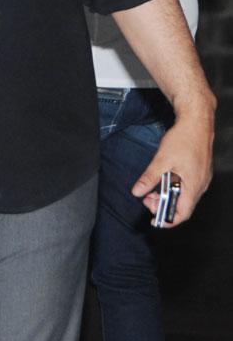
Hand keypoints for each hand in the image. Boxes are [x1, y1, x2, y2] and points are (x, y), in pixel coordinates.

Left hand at [131, 110, 213, 226]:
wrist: (197, 121)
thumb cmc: (184, 138)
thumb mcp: (162, 159)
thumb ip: (150, 178)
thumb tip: (138, 191)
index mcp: (194, 186)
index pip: (182, 213)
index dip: (168, 219)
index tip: (155, 219)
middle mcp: (200, 185)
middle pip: (183, 205)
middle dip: (164, 205)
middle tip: (148, 198)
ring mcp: (202, 178)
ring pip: (185, 195)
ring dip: (168, 195)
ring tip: (153, 188)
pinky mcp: (200, 171)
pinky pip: (188, 186)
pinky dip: (175, 187)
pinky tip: (164, 178)